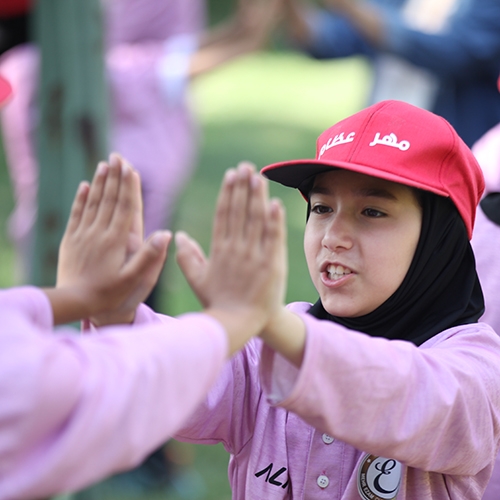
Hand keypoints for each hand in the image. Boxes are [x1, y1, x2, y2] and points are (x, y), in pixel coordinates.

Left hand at [52, 154, 170, 325]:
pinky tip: (84, 186)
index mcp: (116, 241)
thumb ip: (149, 257)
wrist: (74, 302)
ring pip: (93, 203)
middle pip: (109, 199)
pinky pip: (76, 214)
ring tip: (104, 164)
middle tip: (117, 157)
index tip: (130, 168)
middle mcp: (99, 233)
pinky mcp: (70, 240)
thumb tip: (166, 234)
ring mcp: (83, 235)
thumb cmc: (108, 293)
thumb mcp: (133, 280)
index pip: (125, 207)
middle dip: (114, 177)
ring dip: (99, 183)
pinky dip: (81, 199)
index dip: (128, 186)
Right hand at [176, 162, 286, 353]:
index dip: (228, 193)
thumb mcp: (198, 280)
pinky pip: (273, 239)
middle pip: (240, 212)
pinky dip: (274, 221)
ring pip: (256, 221)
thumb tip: (178, 235)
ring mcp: (254, 257)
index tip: (231, 175)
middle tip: (246, 167)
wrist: (239, 324)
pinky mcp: (271, 265)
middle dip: (243, 187)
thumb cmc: (219, 301)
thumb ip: (187, 257)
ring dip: (258, 197)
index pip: (224, 215)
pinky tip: (275, 203)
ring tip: (259, 177)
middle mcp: (236, 249)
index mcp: (219, 250)